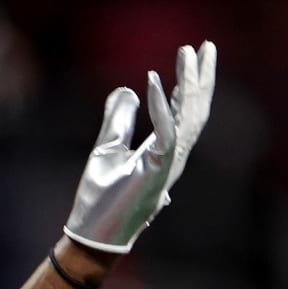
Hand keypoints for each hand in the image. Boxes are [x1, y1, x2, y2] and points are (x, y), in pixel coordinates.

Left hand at [64, 41, 215, 252]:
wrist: (91, 234)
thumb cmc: (99, 198)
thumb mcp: (106, 148)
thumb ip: (118, 120)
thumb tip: (125, 89)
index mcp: (164, 151)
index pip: (184, 112)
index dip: (187, 84)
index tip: (187, 58)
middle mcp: (172, 155)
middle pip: (195, 110)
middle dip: (200, 77)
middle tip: (204, 46)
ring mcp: (168, 163)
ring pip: (189, 116)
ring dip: (188, 83)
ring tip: (187, 54)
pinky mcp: (157, 169)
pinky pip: (166, 131)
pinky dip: (161, 106)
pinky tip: (153, 81)